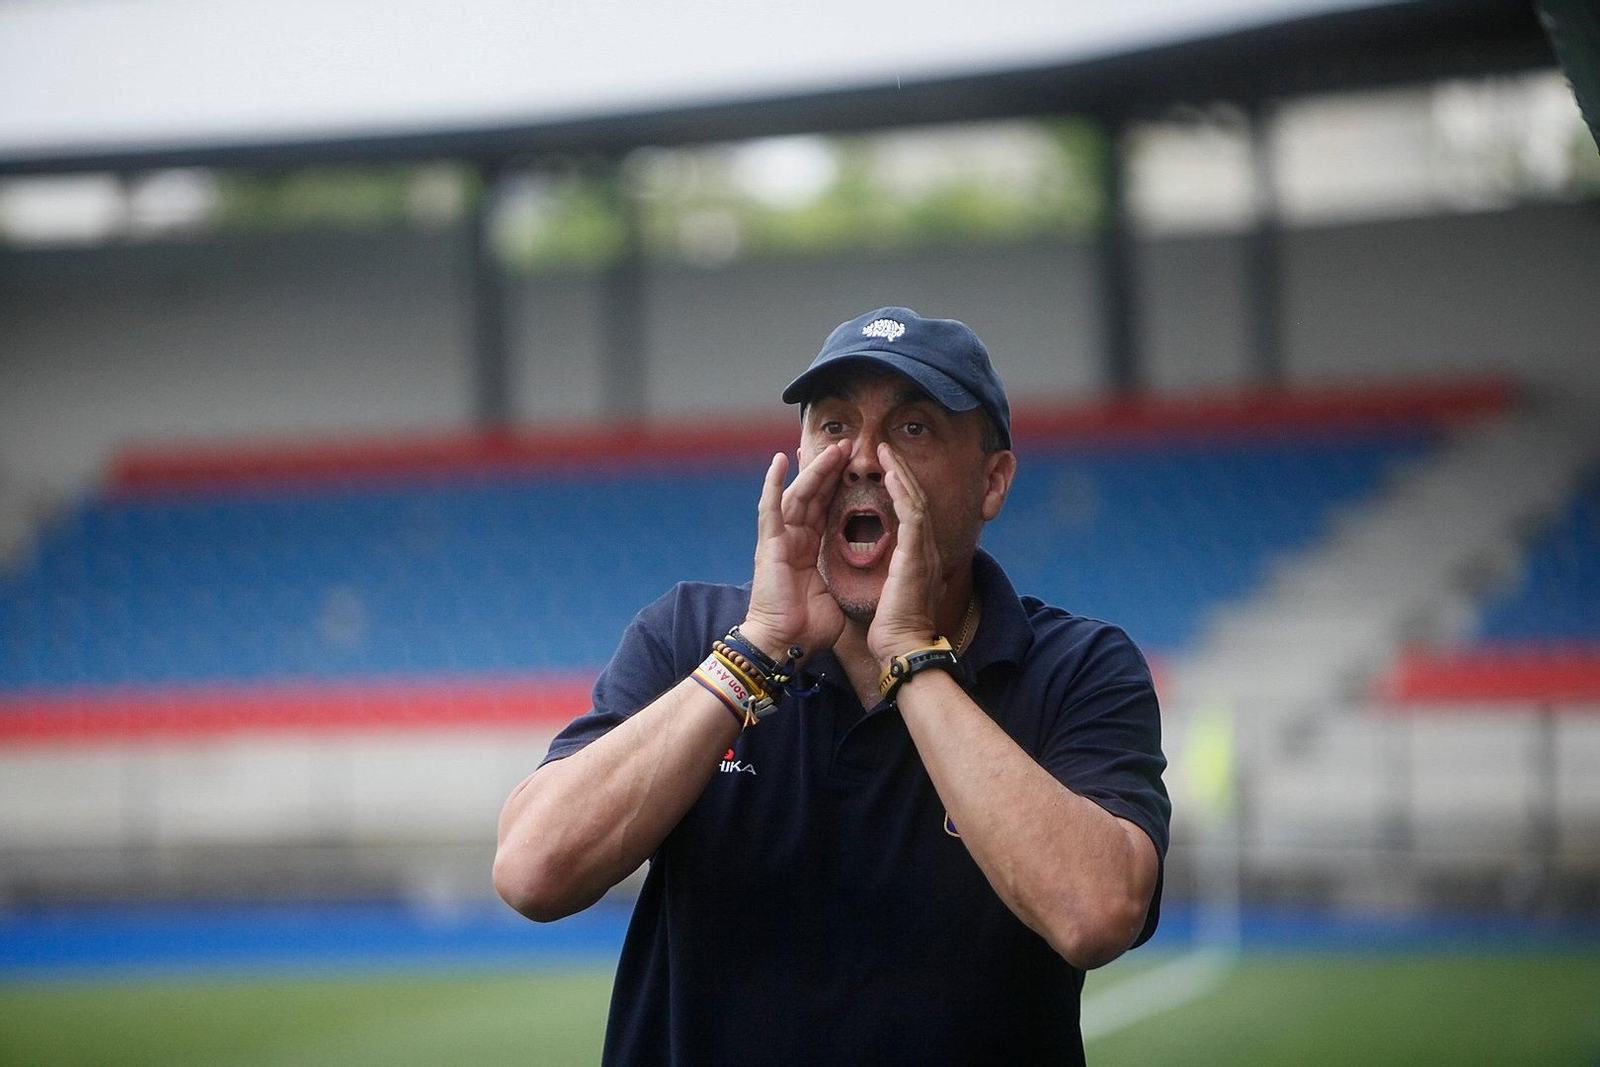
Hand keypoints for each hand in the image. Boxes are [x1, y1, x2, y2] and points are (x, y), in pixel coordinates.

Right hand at [740, 441, 849, 660]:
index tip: (855, 466)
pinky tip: (779, 460)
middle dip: (831, 469)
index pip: (827, 509)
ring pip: (798, 494)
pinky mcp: (769, 544)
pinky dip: (772, 482)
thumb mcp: (838, 594)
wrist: (786, 645)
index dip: (839, 486)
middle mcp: (794, 539)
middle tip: (848, 446)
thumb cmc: (809, 627)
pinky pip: (770, 507)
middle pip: (814, 495)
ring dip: (814, 470)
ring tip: (833, 448)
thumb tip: (871, 576)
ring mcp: (779, 540)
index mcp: (810, 550)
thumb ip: (847, 577)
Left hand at [868, 443, 945, 663]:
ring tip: (886, 450)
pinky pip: (912, 515)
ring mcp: (924, 551)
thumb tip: (886, 566)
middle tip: (885, 448)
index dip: (898, 487)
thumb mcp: (892, 592)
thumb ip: (893, 573)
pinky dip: (902, 492)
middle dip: (900, 471)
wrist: (902, 649)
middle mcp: (925, 548)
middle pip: (915, 498)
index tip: (885, 468)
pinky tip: (891, 474)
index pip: (910, 512)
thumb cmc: (894, 628)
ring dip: (900, 472)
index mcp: (918, 556)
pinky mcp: (916, 556)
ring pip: (915, 499)